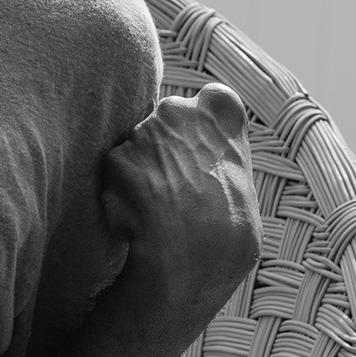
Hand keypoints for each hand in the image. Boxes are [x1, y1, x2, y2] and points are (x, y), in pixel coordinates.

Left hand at [98, 82, 258, 323]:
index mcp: (223, 110)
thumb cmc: (231, 231)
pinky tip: (140, 225)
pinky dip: (120, 202)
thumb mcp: (242, 187)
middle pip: (161, 126)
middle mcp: (180, 108)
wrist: (198, 258)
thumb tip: (199, 169)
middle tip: (175, 195)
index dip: (200, 128)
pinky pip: (113, 180)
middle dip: (160, 153)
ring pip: (134, 152)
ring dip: (138, 180)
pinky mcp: (116, 159)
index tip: (202, 156)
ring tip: (158, 216)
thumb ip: (217, 161)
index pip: (211, 98)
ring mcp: (144, 131)